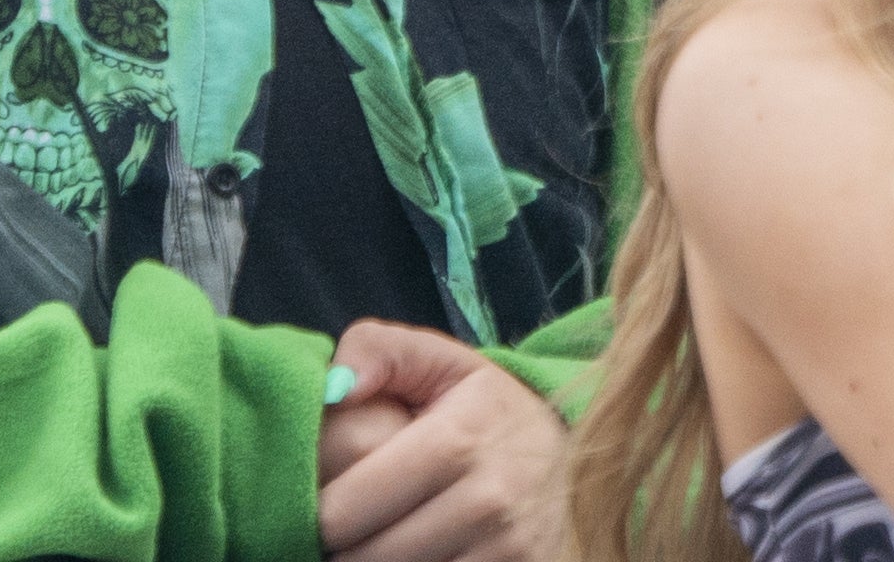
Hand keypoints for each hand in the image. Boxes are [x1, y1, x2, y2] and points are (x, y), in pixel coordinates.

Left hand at [313, 323, 567, 561]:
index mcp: (456, 439)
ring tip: (383, 538)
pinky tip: (420, 553)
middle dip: (344, 546)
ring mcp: (507, 547)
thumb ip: (377, 352)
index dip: (320, 512)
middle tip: (354, 524)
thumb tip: (333, 391)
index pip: (342, 512)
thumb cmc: (484, 408)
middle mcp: (487, 499)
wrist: (573, 453)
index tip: (331, 499)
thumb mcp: (439, 362)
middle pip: (362, 559)